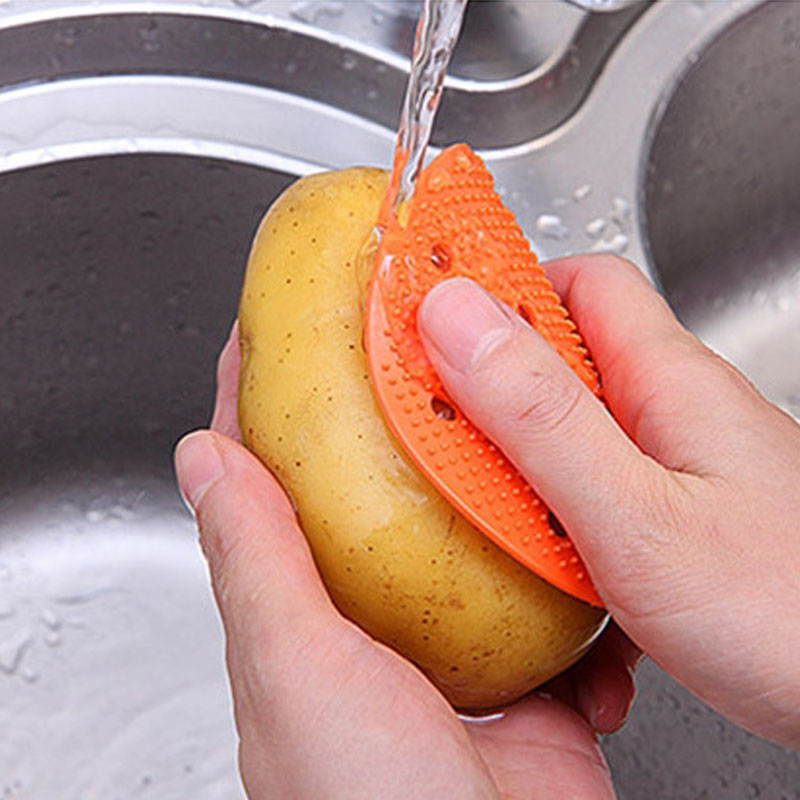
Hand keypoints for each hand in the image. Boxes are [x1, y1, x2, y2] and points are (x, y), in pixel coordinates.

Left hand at [174, 321, 635, 799]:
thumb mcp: (295, 667)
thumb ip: (254, 560)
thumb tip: (204, 456)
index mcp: (305, 616)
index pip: (268, 483)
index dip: (263, 404)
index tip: (271, 334)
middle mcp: (375, 623)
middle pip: (375, 492)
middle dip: (388, 421)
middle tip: (411, 352)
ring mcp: (456, 647)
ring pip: (471, 534)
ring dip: (490, 486)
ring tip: (509, 425)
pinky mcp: (529, 673)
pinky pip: (553, 599)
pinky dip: (569, 572)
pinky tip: (576, 540)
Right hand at [417, 255, 799, 748]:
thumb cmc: (792, 615)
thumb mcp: (635, 514)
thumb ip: (539, 416)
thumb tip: (456, 318)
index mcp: (668, 382)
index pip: (578, 282)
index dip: (503, 288)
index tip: (431, 314)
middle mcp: (673, 418)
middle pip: (562, 368)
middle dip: (490, 399)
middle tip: (436, 435)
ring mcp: (675, 477)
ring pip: (571, 449)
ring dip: (518, 487)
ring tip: (482, 528)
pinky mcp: (676, 532)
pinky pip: (595, 516)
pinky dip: (559, 551)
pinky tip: (552, 602)